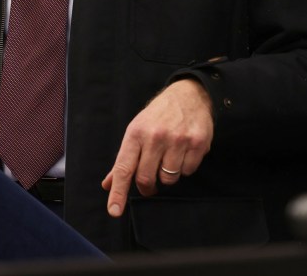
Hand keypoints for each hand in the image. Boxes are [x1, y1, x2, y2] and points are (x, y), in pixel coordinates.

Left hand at [100, 79, 212, 217]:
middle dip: (147, 187)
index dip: (118, 192)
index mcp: (136, 133)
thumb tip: (108, 184)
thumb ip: (124, 160)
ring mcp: (178, 139)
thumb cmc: (158, 116)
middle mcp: (155, 136)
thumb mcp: (136, 131)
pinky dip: (184, 168)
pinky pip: (188, 172)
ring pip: (169, 179)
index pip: (124, 168)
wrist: (188, 94)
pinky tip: (183, 152)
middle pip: (146, 178)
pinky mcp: (197, 143)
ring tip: (168, 158)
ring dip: (167, 176)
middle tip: (149, 183)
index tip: (114, 211)